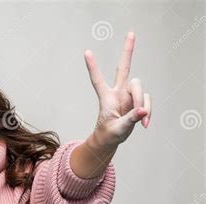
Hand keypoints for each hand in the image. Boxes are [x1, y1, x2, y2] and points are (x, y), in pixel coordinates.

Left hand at [84, 31, 151, 146]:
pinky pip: (147, 101)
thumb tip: (143, 111)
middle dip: (128, 51)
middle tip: (131, 33)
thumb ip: (130, 120)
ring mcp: (128, 95)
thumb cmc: (109, 134)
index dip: (93, 67)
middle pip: (123, 68)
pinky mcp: (137, 101)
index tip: (86, 52)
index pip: (97, 80)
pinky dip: (148, 112)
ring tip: (141, 122)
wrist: (111, 140)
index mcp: (106, 98)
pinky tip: (144, 124)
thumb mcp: (117, 130)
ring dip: (143, 104)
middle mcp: (117, 93)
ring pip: (140, 87)